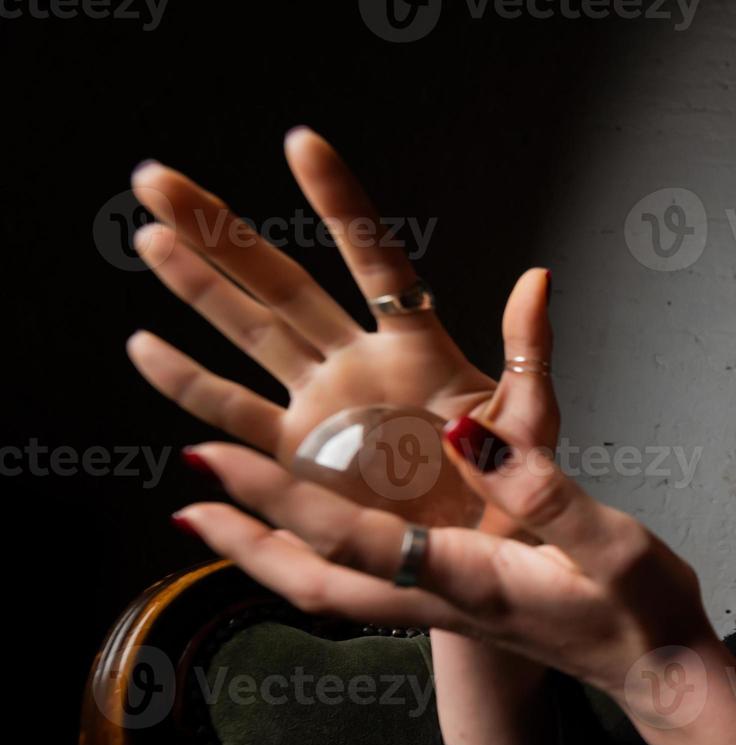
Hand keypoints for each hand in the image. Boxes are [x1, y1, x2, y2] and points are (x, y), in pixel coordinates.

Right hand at [125, 126, 558, 541]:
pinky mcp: (298, 454)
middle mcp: (358, 364)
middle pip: (283, 284)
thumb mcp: (532, 419)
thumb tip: (537, 276)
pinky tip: (146, 347)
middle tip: (160, 180)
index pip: (373, 262)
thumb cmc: (516, 485)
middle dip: (222, 231)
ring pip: (248, 333)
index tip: (301, 143)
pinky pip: (234, 412)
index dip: (339, 204)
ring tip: (149, 236)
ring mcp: (322, 405)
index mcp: (418, 349)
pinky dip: (188, 384)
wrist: (486, 557)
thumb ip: (530, 350)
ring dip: (198, 288)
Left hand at [172, 430, 721, 704]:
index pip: (353, 543)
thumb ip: (542, 490)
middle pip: (315, 583)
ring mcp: (444, 608)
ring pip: (330, 589)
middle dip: (246, 541)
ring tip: (214, 518)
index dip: (276, 500)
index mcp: (469, 584)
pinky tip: (304, 532)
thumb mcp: (611, 543)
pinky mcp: (456, 602)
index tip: (214, 458)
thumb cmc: (641, 612)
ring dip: (266, 554)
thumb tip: (465, 434)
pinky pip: (362, 582)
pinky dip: (312, 556)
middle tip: (184, 500)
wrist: (659, 674)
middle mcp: (441, 601)